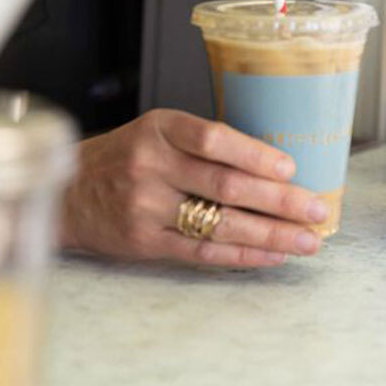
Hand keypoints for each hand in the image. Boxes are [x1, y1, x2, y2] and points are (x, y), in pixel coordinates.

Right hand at [60, 109, 329, 267]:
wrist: (70, 192)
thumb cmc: (126, 156)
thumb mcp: (158, 131)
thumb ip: (204, 143)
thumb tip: (273, 164)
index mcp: (160, 129)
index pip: (213, 139)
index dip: (255, 154)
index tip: (291, 168)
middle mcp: (152, 166)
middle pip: (225, 185)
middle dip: (279, 201)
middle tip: (316, 209)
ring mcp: (146, 207)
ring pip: (219, 223)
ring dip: (271, 234)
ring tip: (307, 239)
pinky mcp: (145, 242)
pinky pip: (203, 251)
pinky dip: (242, 254)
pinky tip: (272, 255)